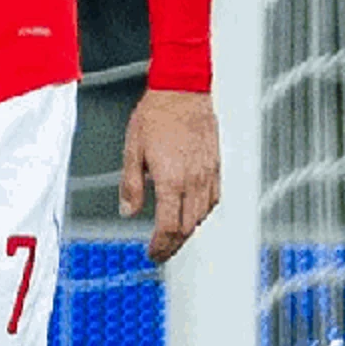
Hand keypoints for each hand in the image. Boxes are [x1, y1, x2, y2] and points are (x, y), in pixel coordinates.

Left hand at [118, 87, 221, 264]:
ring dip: (187, 230)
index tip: (152, 254)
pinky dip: (201, 213)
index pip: (168, 226)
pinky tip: (191, 213)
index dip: (160, 246)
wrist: (183, 92)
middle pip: (187, 226)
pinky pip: (213, 199)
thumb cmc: (155, 117)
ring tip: (172, 236)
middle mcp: (194, 181)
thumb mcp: (131, 151)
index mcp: (171, 180)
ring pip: (202, 215)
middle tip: (160, 252)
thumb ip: (130, 185)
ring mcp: (208, 174)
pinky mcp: (216, 166)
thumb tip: (128, 212)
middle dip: (173, 245)